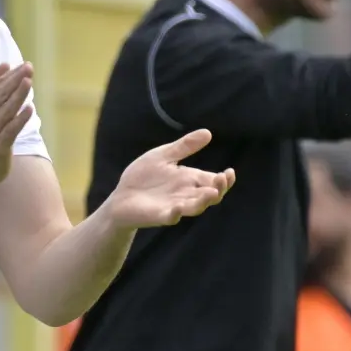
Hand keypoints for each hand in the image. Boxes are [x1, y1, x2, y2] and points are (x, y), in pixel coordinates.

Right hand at [0, 62, 34, 186]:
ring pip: (5, 111)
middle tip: (28, 68)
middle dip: (14, 81)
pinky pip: (10, 131)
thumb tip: (4, 65)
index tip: (22, 64)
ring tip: (28, 82)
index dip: (8, 75)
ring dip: (17, 96)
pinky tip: (29, 109)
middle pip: (0, 96)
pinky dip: (19, 120)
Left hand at [103, 129, 235, 227]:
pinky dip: (175, 213)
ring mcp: (174, 206)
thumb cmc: (143, 176)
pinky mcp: (159, 215)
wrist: (121, 196)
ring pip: (195, 207)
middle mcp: (186, 195)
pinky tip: (178, 207)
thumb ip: (184, 147)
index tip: (229, 172)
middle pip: (210, 195)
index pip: (213, 181)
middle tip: (223, 179)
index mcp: (189, 180)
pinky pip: (171, 217)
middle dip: (219, 189)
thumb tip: (208, 133)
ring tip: (212, 193)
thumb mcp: (164, 155)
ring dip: (204, 201)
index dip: (225, 180)